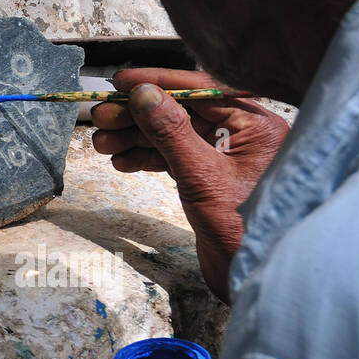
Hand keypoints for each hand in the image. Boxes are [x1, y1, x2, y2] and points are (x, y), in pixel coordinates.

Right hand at [91, 68, 289, 301]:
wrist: (253, 278)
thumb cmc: (241, 229)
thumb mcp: (201, 176)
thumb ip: (171, 132)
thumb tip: (143, 94)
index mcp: (256, 126)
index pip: (201, 89)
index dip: (158, 82)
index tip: (120, 81)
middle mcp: (245, 135)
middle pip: (182, 112)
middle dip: (138, 116)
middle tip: (101, 116)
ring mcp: (226, 158)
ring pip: (173, 136)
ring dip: (136, 138)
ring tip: (102, 144)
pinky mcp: (212, 179)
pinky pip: (175, 158)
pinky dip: (147, 158)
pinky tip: (122, 162)